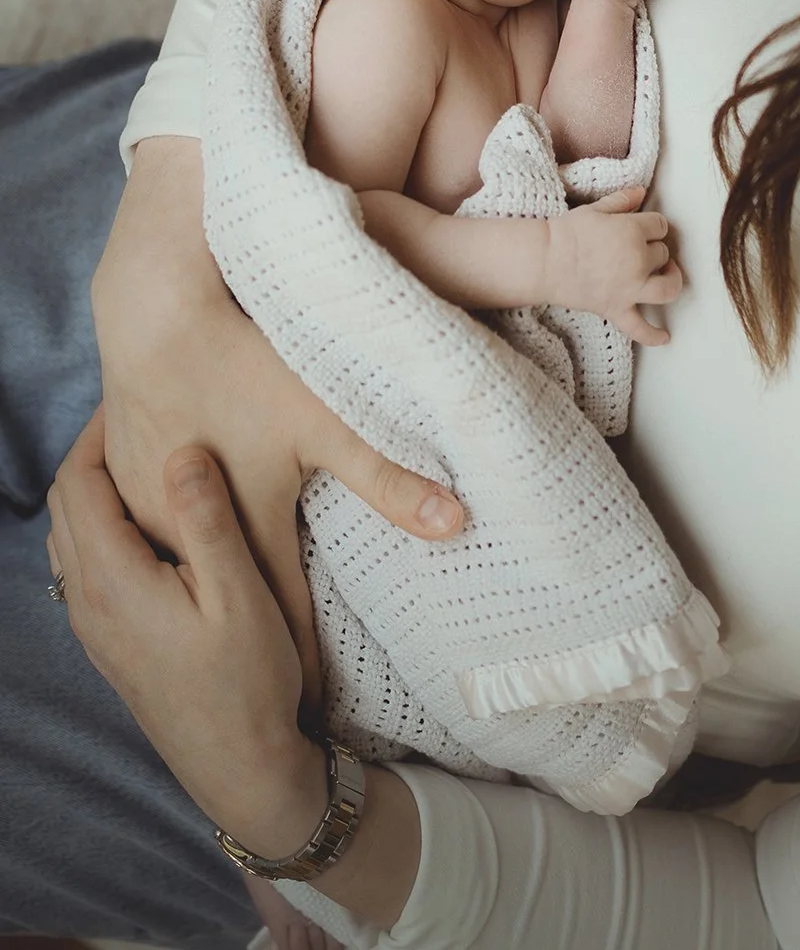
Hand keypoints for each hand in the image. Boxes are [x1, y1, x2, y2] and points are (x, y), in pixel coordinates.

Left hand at [45, 413, 325, 855]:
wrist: (238, 770)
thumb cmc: (247, 682)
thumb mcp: (240, 592)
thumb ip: (206, 519)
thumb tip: (182, 452)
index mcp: (113, 582)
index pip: (80, 484)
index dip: (97, 433)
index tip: (128, 396)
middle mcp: (87, 602)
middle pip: (65, 507)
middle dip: (89, 454)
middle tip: (130, 415)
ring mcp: (93, 629)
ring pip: (69, 538)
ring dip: (91, 491)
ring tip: (138, 458)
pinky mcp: (109, 645)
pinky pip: (83, 567)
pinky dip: (100, 527)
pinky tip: (143, 524)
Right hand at [94, 138, 463, 724]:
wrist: (156, 312)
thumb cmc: (247, 362)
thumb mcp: (326, 420)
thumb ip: (388, 479)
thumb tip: (457, 523)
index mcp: (246, 526)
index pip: (281, 616)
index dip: (304, 662)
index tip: (321, 707)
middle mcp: (187, 532)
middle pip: (230, 597)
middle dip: (261, 635)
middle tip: (286, 684)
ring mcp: (146, 507)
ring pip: (182, 569)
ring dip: (211, 593)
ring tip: (240, 628)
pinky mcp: (121, 478)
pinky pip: (151, 532)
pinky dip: (177, 550)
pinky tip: (187, 560)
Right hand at [544, 185, 682, 344]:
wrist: (544, 260)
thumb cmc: (567, 232)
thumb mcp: (595, 209)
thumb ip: (622, 200)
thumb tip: (642, 191)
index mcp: (634, 232)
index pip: (661, 226)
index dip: (653, 225)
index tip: (644, 227)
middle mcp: (638, 261)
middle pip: (663, 254)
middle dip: (654, 250)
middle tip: (640, 248)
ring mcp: (630, 288)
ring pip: (667, 288)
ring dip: (672, 281)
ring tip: (668, 276)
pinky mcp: (617, 309)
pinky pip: (641, 328)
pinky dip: (654, 335)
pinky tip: (665, 338)